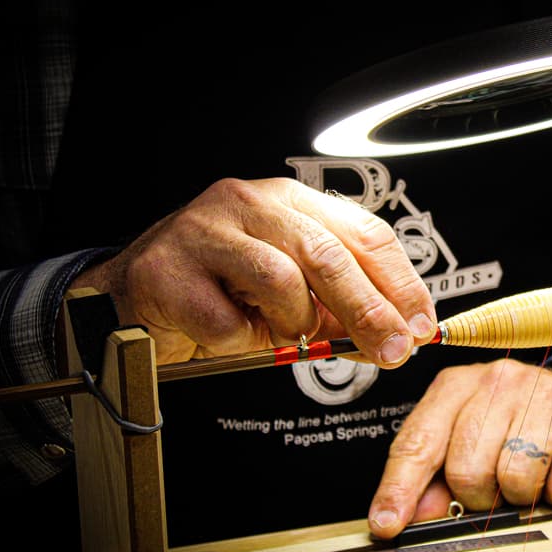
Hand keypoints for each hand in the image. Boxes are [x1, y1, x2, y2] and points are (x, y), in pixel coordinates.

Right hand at [69, 177, 436, 365]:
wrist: (129, 297)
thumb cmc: (217, 289)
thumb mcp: (289, 291)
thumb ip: (339, 305)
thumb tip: (397, 333)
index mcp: (289, 201)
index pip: (364, 232)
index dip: (400, 282)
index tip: (421, 324)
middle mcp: (248, 204)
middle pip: (329, 255)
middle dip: (371, 310)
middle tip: (395, 350)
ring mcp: (204, 233)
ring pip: (281, 281)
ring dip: (293, 323)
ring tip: (281, 334)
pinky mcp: (167, 273)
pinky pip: (226, 322)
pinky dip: (238, 340)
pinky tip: (229, 334)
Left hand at [367, 358, 551, 538]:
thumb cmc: (525, 423)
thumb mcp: (471, 438)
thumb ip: (435, 478)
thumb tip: (412, 515)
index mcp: (458, 386)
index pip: (418, 443)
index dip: (399, 490)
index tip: (387, 525)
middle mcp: (498, 382)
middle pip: (466, 470)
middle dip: (478, 496)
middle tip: (496, 486)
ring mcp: (544, 396)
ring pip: (513, 479)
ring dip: (520, 496)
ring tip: (528, 476)